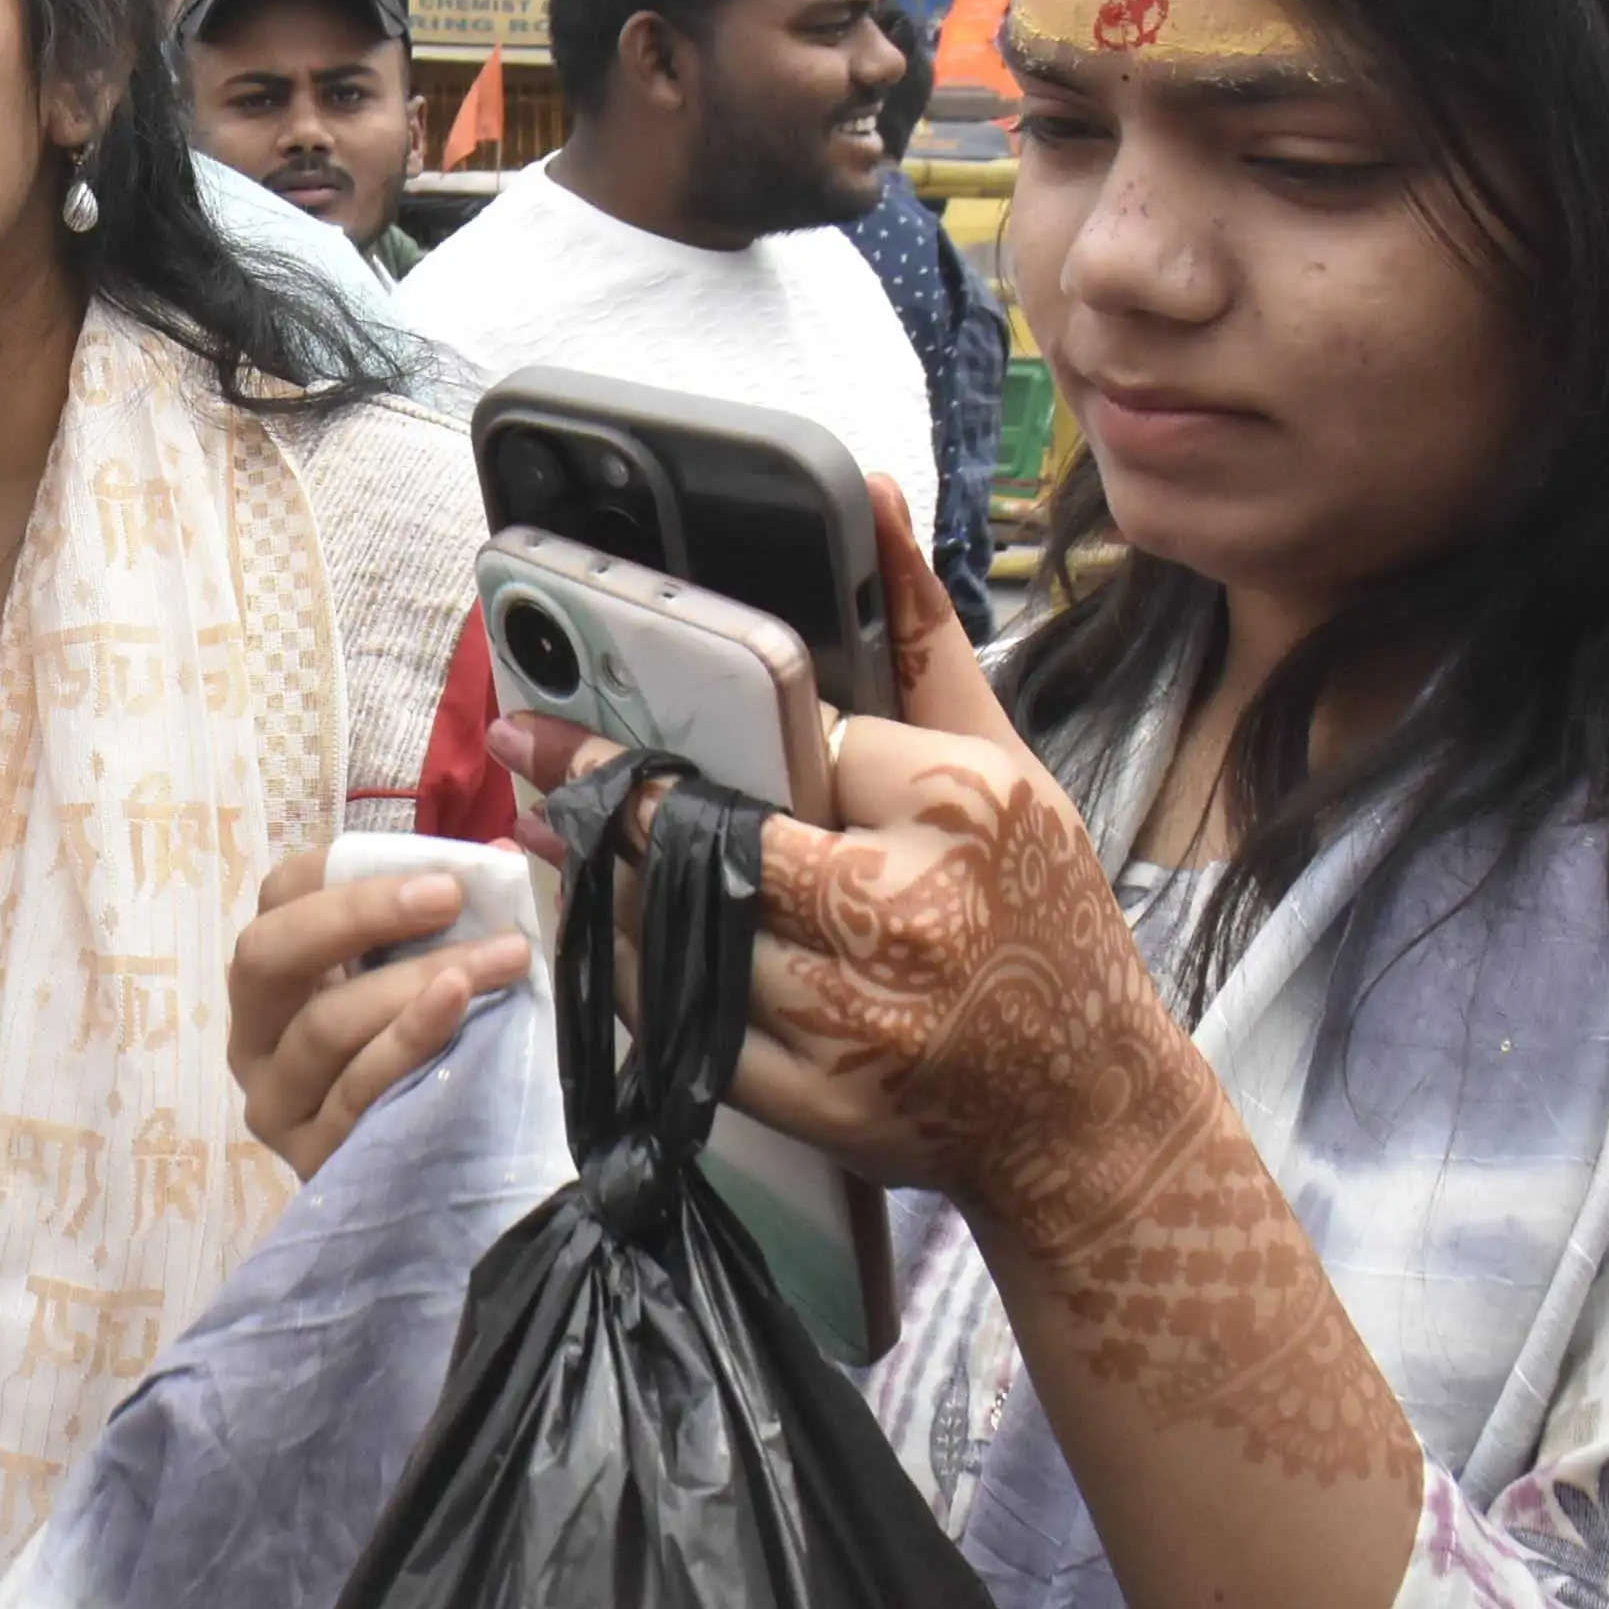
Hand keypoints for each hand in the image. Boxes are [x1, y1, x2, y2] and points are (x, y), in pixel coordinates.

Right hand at [226, 852, 535, 1180]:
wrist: (425, 1179)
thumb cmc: (416, 1057)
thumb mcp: (414, 978)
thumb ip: (442, 921)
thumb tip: (501, 857)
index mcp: (270, 976)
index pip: (279, 896)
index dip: (348, 873)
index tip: (442, 874)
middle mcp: (251, 1034)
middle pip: (267, 955)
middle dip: (359, 916)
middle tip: (449, 899)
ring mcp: (274, 1099)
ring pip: (324, 1025)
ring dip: (413, 982)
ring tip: (496, 959)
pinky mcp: (310, 1155)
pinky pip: (356, 1090)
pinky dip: (409, 1040)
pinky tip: (460, 1009)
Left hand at [488, 481, 1194, 1260]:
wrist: (1087, 1114)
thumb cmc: (1045, 921)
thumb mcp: (1005, 766)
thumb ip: (922, 638)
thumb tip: (867, 494)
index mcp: (958, 811)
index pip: (791, 739)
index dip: (694, 725)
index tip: (589, 692)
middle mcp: (904, 912)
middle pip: (707, 835)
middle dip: (600, 792)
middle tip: (521, 749)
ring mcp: (851, 1018)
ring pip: (674, 928)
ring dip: (594, 878)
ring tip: (549, 827)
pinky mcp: (808, 1099)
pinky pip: (677, 1022)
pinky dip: (631, 972)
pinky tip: (606, 928)